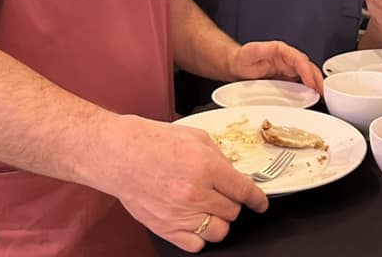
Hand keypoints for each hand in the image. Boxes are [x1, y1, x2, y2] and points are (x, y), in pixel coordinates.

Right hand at [114, 116, 266, 251]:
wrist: (121, 155)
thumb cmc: (154, 141)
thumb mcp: (195, 136)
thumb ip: (219, 156)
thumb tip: (234, 174)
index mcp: (206, 166)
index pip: (244, 190)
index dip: (257, 199)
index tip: (260, 203)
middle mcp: (196, 193)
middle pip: (233, 211)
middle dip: (232, 202)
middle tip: (222, 192)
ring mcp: (181, 214)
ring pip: (219, 231)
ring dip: (219, 220)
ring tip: (210, 207)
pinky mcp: (167, 229)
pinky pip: (197, 245)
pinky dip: (200, 235)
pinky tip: (195, 220)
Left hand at [230, 41, 323, 93]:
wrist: (237, 65)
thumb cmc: (243, 58)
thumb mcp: (251, 51)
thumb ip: (263, 50)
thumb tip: (276, 48)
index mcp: (281, 50)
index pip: (299, 60)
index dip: (307, 71)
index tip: (312, 83)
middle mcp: (287, 58)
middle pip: (308, 67)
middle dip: (317, 79)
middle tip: (323, 92)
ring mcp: (288, 67)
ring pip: (307, 74)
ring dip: (316, 84)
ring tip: (322, 96)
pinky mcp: (287, 76)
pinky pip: (302, 81)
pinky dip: (309, 88)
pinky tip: (312, 96)